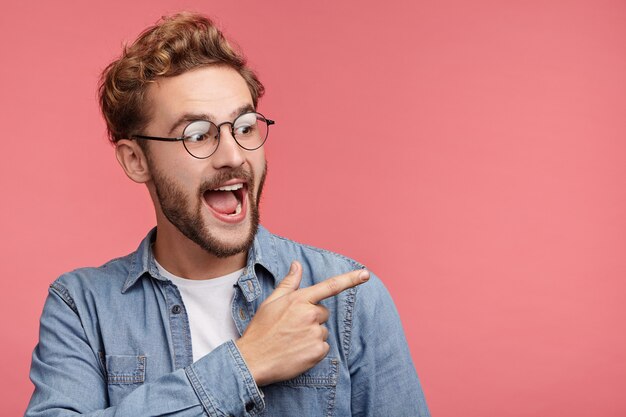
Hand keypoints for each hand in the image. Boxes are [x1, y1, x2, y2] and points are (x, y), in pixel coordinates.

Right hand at [235, 261, 369, 385]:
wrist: (253, 360)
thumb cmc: (261, 330)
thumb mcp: (271, 302)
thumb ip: (289, 283)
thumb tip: (297, 264)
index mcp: (300, 299)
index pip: (330, 286)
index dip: (350, 279)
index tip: (366, 273)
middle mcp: (310, 314)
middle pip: (323, 313)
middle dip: (312, 318)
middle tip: (291, 327)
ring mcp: (315, 333)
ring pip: (322, 331)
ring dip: (311, 335)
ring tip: (291, 341)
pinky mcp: (318, 351)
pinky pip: (323, 347)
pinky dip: (313, 350)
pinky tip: (297, 352)